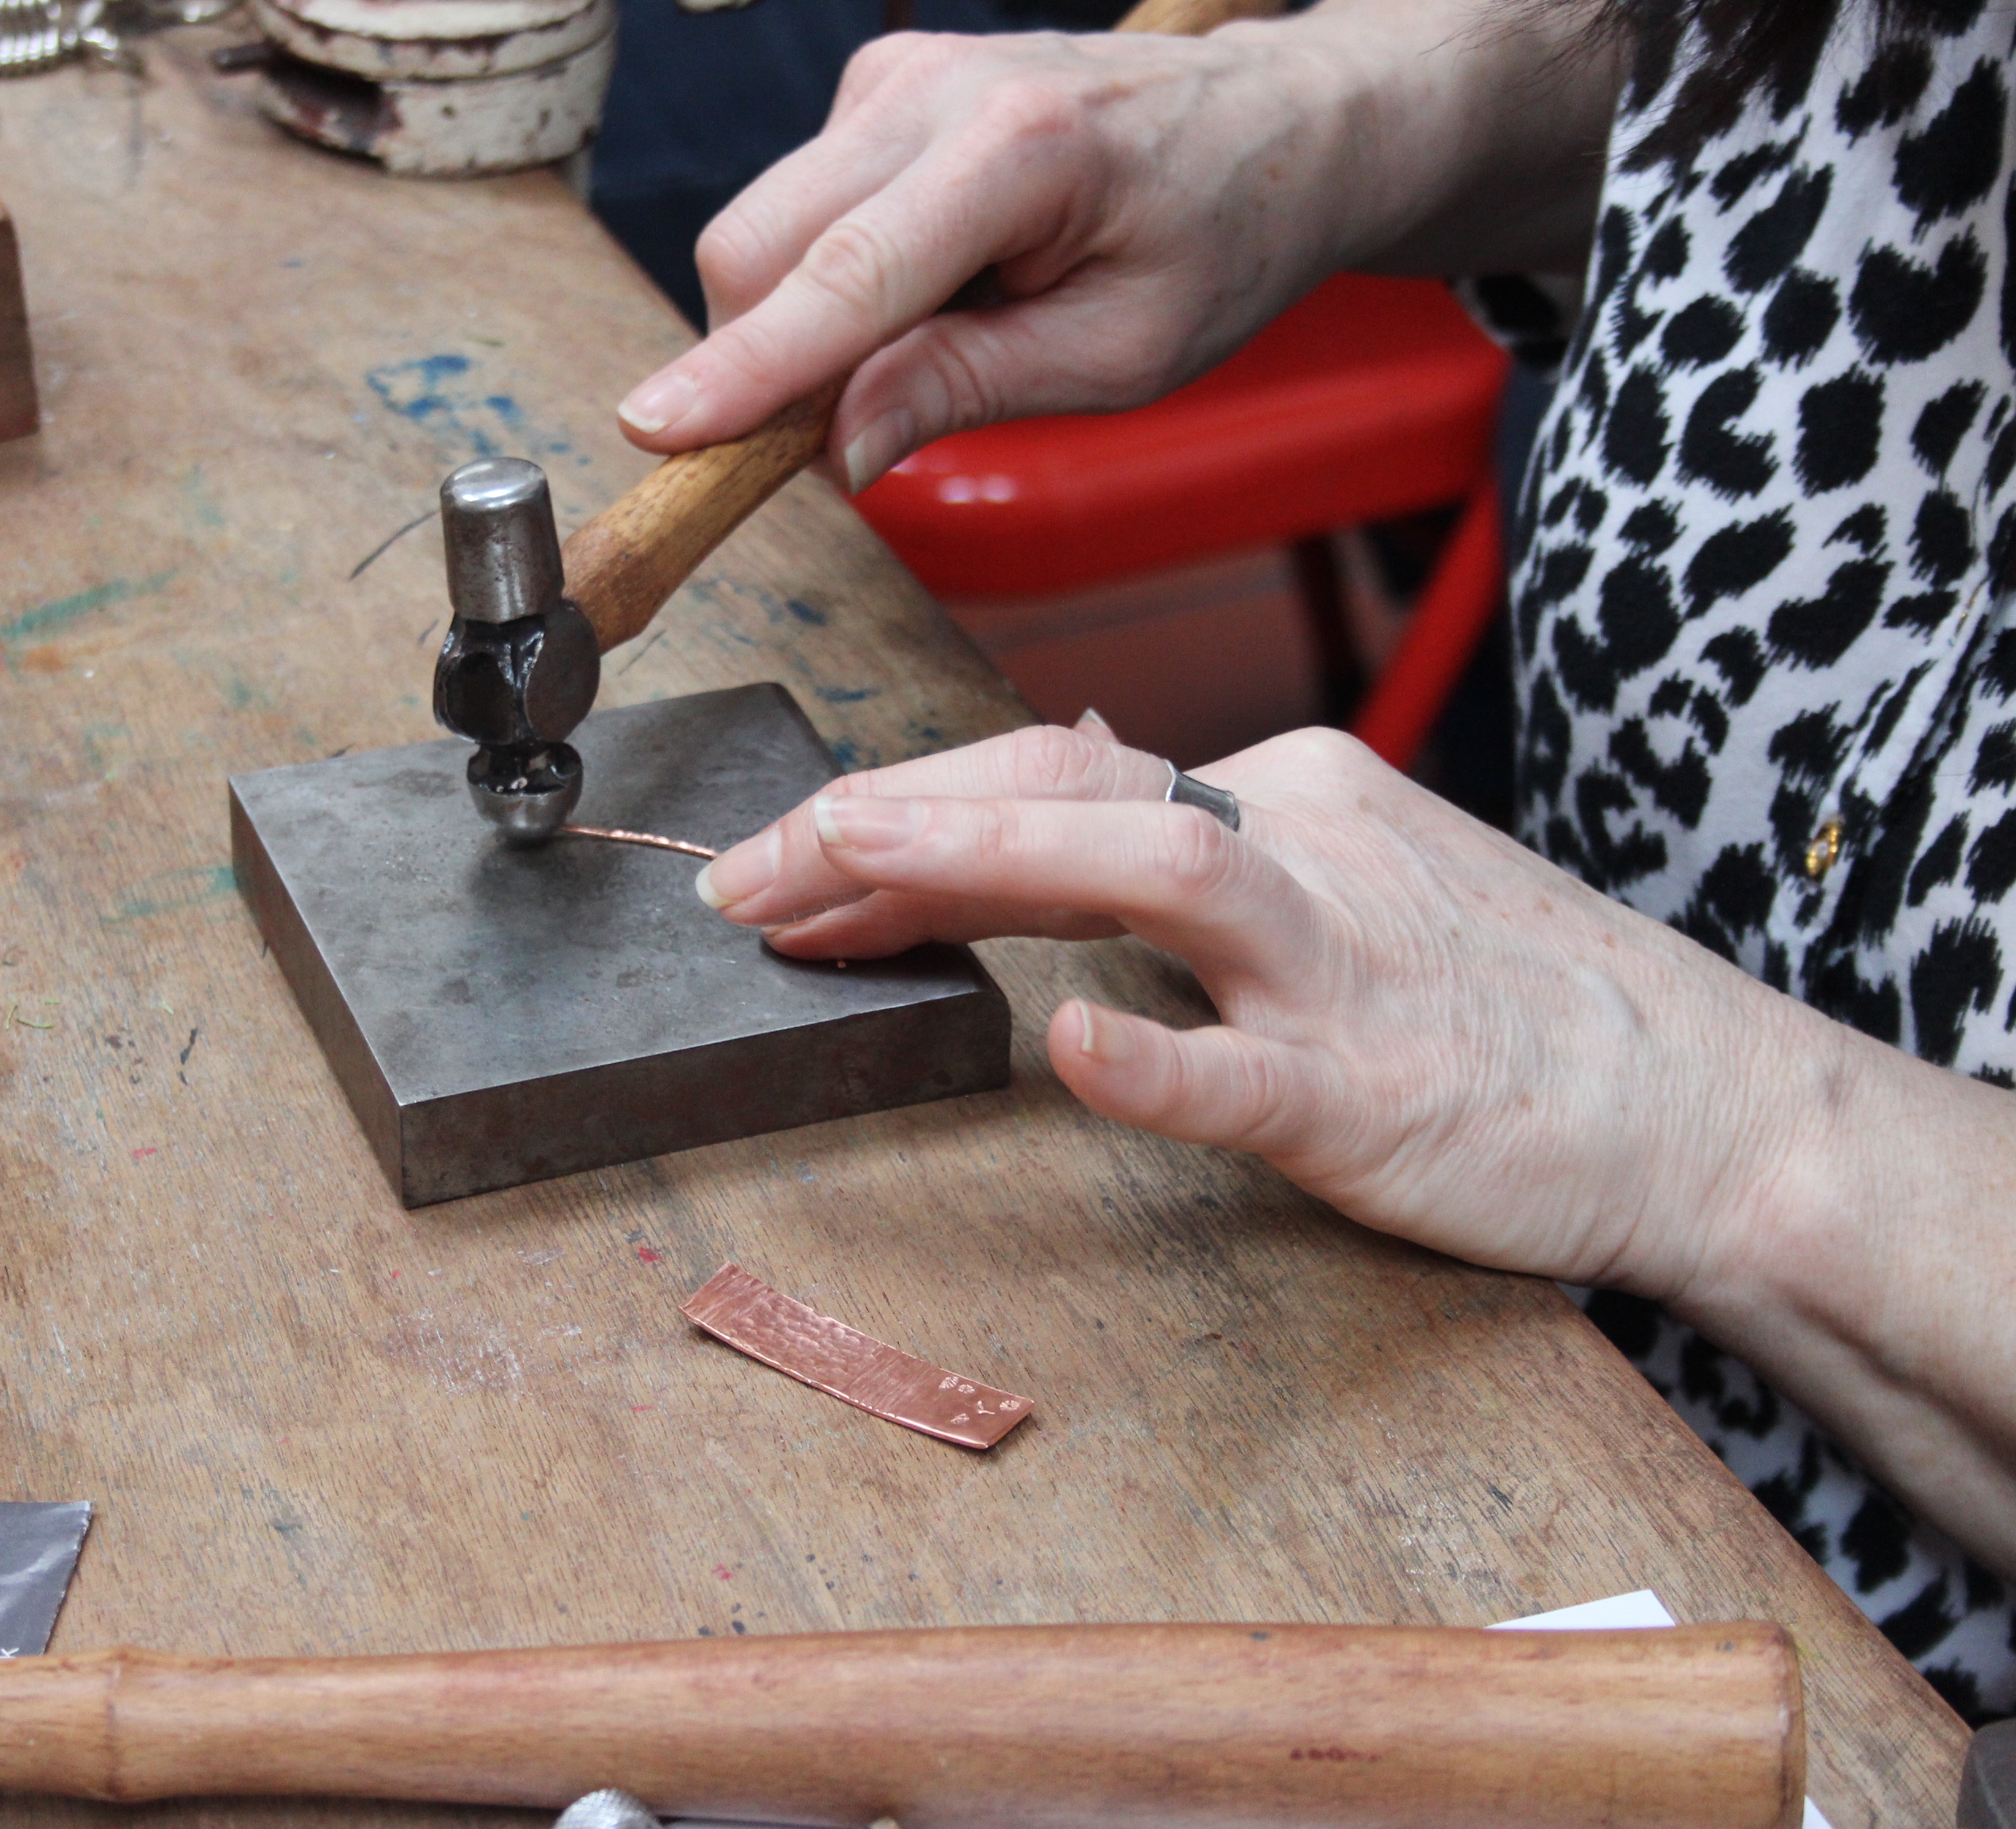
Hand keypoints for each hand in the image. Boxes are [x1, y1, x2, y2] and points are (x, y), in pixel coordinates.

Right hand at [612, 0, 1624, 488]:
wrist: (1274, 122)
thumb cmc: (1217, 234)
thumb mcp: (1119, 353)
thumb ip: (966, 388)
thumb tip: (835, 447)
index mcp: (1018, 151)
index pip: (843, 279)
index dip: (742, 368)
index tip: (657, 428)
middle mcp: (937, 92)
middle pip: (759, 246)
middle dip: (760, 364)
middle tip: (838, 442)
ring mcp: (897, 80)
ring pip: (764, 232)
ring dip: (802, 327)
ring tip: (926, 346)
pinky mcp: (879, 92)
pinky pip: (801, 209)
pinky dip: (829, 283)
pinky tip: (927, 290)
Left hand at [693, 716, 1814, 1301]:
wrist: (1708, 1101)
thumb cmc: (1506, 1001)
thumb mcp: (1342, 875)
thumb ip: (1189, 838)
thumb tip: (1049, 773)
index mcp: (1280, 797)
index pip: (1051, 776)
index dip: (901, 811)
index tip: (782, 860)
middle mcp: (1301, 848)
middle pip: (1065, 793)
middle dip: (888, 822)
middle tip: (741, 876)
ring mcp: (1341, 966)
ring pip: (1154, 871)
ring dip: (980, 858)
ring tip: (843, 869)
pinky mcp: (1379, 1091)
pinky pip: (1250, 1070)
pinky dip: (1153, 1055)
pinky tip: (1064, 1044)